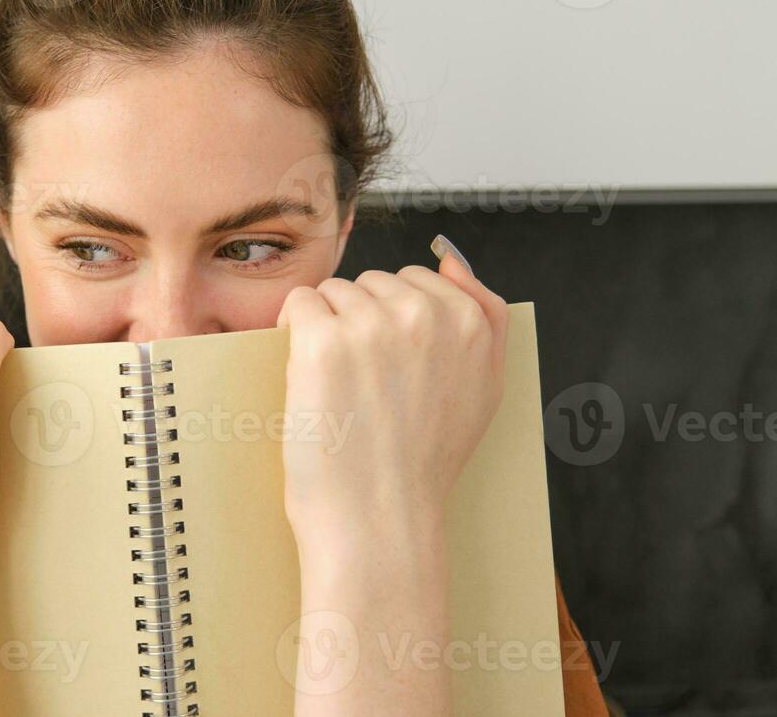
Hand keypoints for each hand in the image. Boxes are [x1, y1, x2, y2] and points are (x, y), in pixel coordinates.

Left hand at [277, 237, 509, 713]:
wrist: (379, 520)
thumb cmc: (422, 463)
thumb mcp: (483, 389)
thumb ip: (483, 317)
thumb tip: (451, 256)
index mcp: (472, 323)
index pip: (418, 279)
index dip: (395, 323)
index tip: (393, 371)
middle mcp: (427, 314)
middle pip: (373, 282)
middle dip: (361, 322)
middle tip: (366, 387)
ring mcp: (373, 325)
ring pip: (333, 292)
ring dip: (326, 328)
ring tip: (340, 388)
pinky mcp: (324, 340)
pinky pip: (298, 303)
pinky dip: (292, 334)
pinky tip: (308, 377)